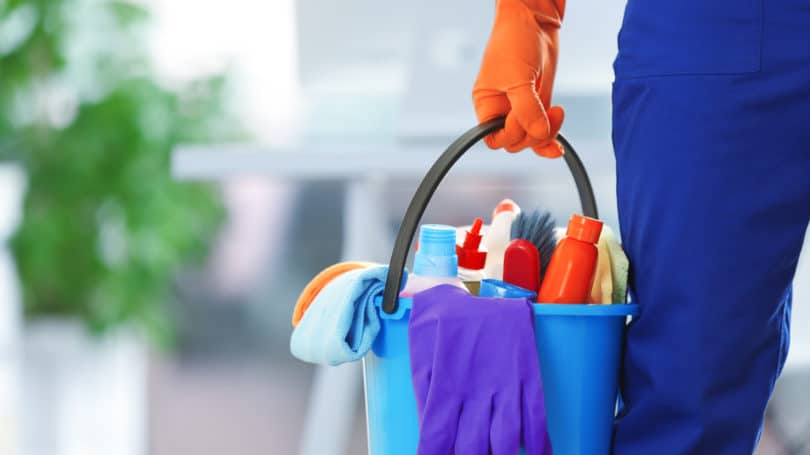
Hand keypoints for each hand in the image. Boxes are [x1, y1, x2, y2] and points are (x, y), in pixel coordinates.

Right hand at [473, 0, 565, 157]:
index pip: (493, 137)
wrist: (535, 19)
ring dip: (546, 132)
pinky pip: (542, 130)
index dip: (511, 134)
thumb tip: (539, 134)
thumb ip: (528, 110)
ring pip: (531, 137)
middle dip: (532, 133)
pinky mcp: (539, 104)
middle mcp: (501, 109)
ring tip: (558, 112)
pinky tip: (557, 146)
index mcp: (486, 104)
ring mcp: (521, 108)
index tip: (524, 117)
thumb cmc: (515, 41)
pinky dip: (550, 139)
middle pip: (514, 141)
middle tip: (547, 113)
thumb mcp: (519, 78)